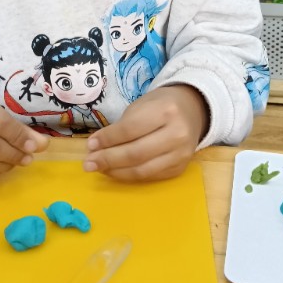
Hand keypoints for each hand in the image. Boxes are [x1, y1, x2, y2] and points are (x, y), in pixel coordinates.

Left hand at [83, 85, 208, 181]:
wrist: (193, 110)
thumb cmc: (161, 105)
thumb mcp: (142, 106)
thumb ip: (122, 126)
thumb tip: (96, 147)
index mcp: (166, 111)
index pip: (131, 129)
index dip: (108, 139)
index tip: (90, 144)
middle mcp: (177, 134)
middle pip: (136, 153)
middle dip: (108, 159)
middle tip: (88, 163)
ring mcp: (181, 154)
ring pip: (142, 170)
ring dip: (115, 172)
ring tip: (98, 169)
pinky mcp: (180, 168)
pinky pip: (150, 176)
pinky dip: (129, 176)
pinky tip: (116, 171)